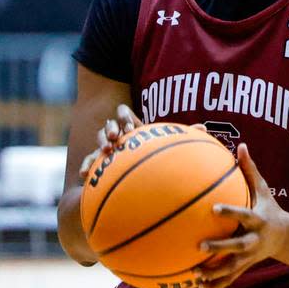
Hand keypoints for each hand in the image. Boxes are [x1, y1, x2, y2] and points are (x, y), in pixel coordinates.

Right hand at [76, 107, 206, 180]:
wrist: (135, 174)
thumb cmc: (154, 157)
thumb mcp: (165, 146)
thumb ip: (180, 137)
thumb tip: (205, 128)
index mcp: (132, 126)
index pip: (124, 113)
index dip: (125, 117)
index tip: (132, 127)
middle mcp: (119, 134)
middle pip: (110, 124)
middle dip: (112, 128)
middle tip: (118, 136)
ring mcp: (107, 147)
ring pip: (100, 138)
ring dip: (102, 141)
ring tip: (107, 149)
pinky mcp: (99, 162)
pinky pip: (89, 161)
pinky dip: (86, 164)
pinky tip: (83, 173)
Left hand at [195, 143, 288, 287]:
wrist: (284, 237)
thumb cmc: (268, 209)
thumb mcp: (263, 190)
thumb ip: (250, 170)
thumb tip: (240, 145)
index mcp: (257, 221)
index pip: (243, 215)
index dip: (230, 213)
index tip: (213, 209)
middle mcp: (253, 240)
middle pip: (237, 246)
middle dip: (220, 248)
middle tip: (200, 246)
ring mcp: (249, 256)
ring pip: (232, 268)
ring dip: (214, 273)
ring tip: (195, 275)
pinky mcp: (244, 266)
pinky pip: (229, 278)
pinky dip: (215, 284)